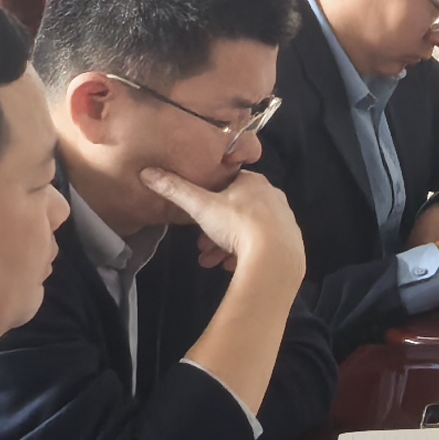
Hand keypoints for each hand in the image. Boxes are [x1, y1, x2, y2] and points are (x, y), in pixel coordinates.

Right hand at [142, 160, 299, 275]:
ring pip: (247, 230)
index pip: (226, 184)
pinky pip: (262, 246)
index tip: (195, 217)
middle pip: (235, 211)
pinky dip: (244, 255)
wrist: (274, 258)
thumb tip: (148, 172)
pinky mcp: (290, 242)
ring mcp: (284, 220)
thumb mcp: (200, 207)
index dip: (207, 200)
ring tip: (210, 262)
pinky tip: (229, 267)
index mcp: (253, 182)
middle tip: (200, 247)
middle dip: (213, 230)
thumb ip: (175, 190)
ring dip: (225, 246)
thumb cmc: (237, 224)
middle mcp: (273, 196)